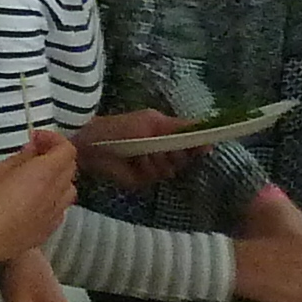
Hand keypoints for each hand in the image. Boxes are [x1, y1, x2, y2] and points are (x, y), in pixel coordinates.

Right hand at [0, 129, 79, 265]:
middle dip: (56, 157)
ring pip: (69, 190)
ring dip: (59, 179)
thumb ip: (20, 158)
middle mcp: (56, 193)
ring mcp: (55, 214)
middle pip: (70, 168)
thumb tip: (33, 150)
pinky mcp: (48, 231)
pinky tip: (35, 202)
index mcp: (45, 173)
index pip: (67, 150)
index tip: (36, 139)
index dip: (54, 140)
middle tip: (36, 155)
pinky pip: (60, 210)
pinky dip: (53, 200)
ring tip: (39, 179)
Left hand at [76, 107, 196, 181]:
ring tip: (144, 151)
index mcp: (167, 135)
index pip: (191, 143)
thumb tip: (205, 130)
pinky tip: (137, 161)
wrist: (95, 143)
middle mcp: (163, 153)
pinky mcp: (143, 181)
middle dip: (177, 152)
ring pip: (172, 169)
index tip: (206, 146)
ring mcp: (154, 168)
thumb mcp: (154, 121)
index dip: (199, 145)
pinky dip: (148, 168)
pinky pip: (156, 177)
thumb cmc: (123, 127)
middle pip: (185, 158)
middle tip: (165, 146)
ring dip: (159, 159)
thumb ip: (180, 127)